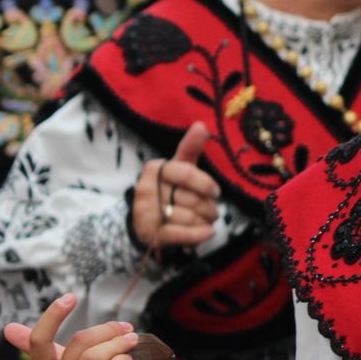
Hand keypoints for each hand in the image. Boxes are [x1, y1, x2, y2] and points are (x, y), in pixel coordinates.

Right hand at [6, 293, 165, 359]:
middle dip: (105, 331)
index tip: (71, 297)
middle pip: (75, 345)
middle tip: (126, 329)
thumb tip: (8, 329)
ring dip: (118, 345)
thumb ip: (51, 345)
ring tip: (132, 342)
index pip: (38, 342)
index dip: (52, 317)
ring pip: (93, 359)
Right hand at [132, 123, 219, 248]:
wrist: (148, 223)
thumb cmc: (170, 191)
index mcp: (154, 169)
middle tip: (212, 211)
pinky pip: (180, 234)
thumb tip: (201, 124)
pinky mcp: (151, 234)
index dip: (206, 183)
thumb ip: (190, 149)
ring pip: (188, 216)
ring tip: (205, 221)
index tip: (216, 192)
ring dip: (204, 221)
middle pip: (190, 197)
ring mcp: (146, 213)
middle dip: (208, 207)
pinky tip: (207, 233)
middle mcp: (145, 189)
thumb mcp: (179, 169)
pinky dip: (198, 235)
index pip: (186, 172)